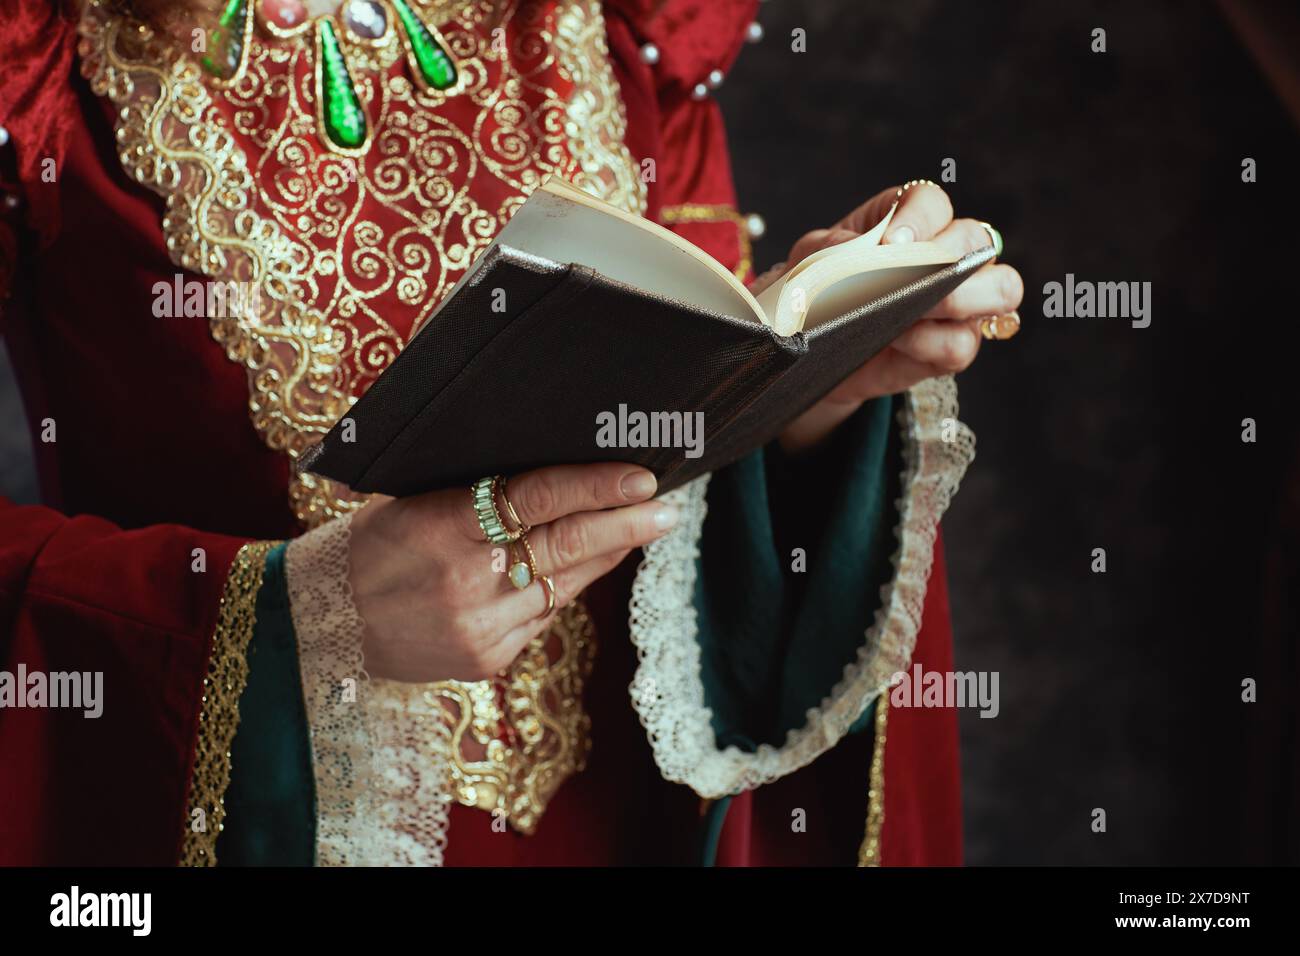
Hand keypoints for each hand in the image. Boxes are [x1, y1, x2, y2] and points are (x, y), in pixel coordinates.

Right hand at [347, 463, 675, 681]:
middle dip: (626, 525)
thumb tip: (560, 478)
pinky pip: (544, 614)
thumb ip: (482, 495)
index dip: (596, 485)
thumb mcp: (415, 501)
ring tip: (642, 528)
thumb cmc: (369, 545)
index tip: (641, 476)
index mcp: (443, 528)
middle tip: (667, 508)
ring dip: (607, 555)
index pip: (538, 498)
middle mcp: (467, 582)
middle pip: (567, 546)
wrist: (322, 624)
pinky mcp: (487, 660)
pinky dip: (566, 585)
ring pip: (564, 583)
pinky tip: (585, 565)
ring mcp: (481, 628)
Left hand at [766, 182, 1023, 452]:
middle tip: (909, 276)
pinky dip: (933, 342)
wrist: (814, 347)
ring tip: (914, 307)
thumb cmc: (820, 290)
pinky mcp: (954, 346)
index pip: (934, 202)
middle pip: (977, 240)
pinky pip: (963, 343)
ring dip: (960, 298)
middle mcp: (949, 254)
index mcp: (912, 219)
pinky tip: (900, 339)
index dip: (919, 219)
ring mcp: (961, 301)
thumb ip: (833, 249)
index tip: (893, 244)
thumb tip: (861, 254)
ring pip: (1000, 289)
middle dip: (947, 258)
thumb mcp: (812, 261)